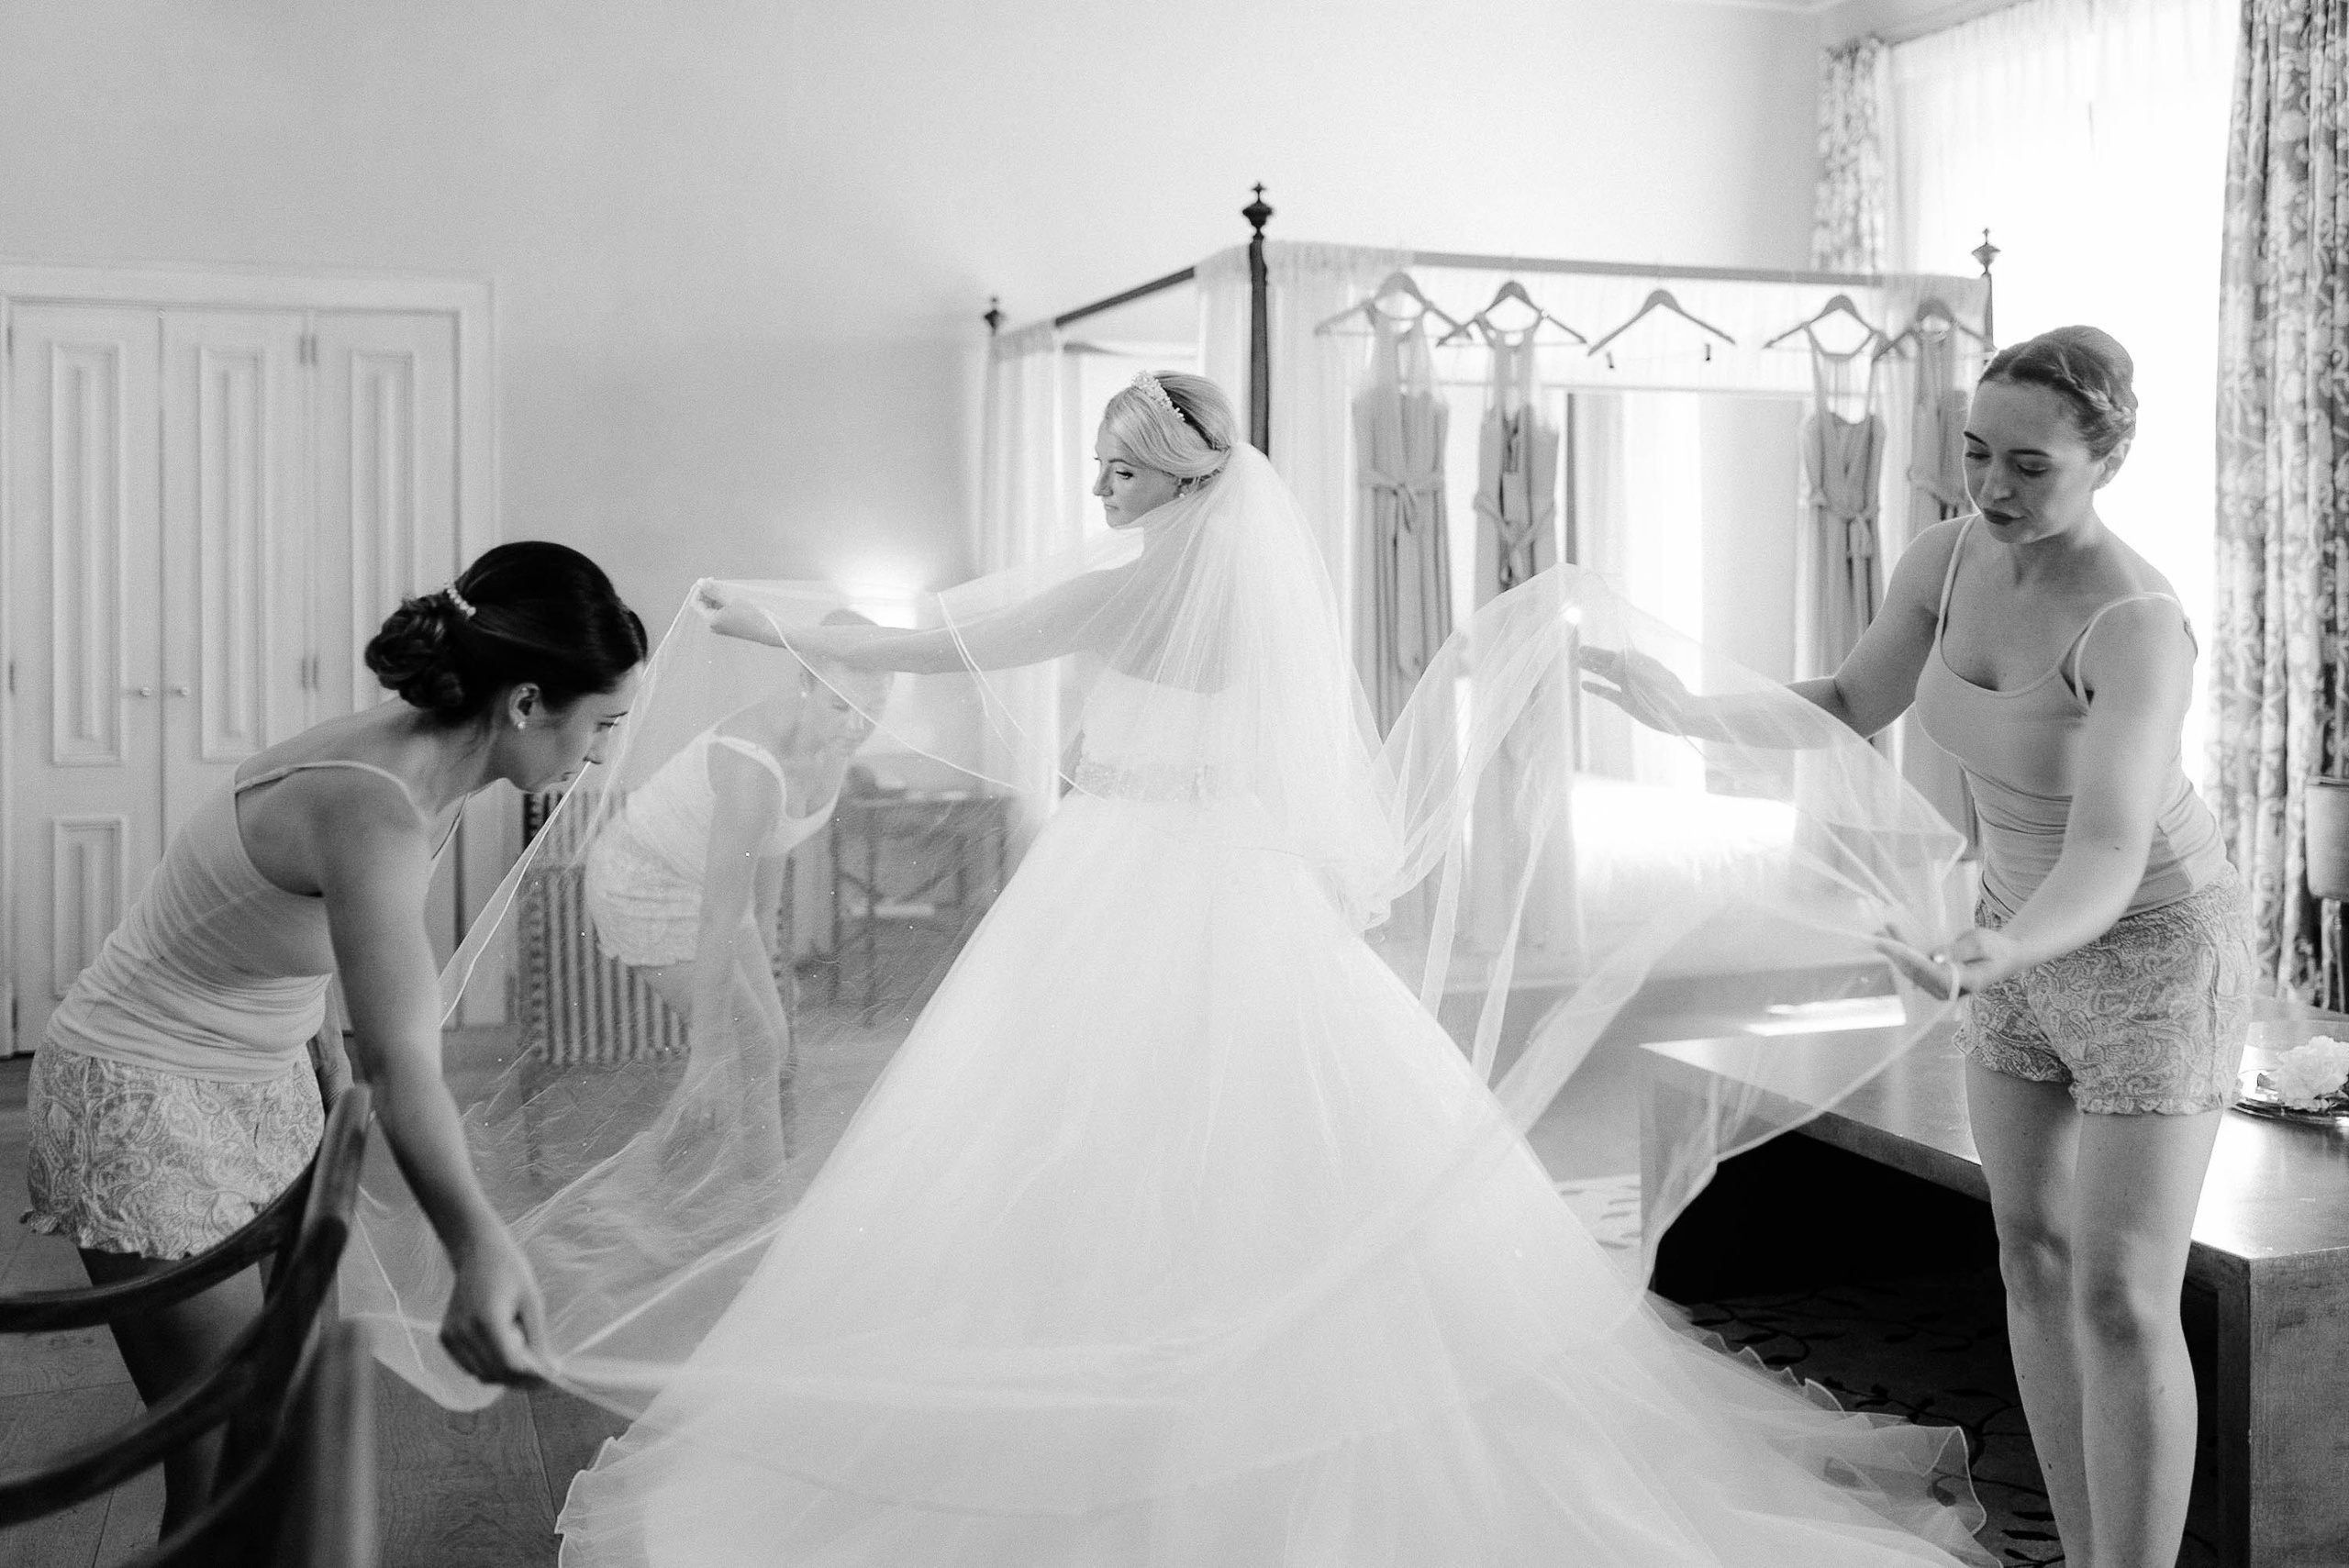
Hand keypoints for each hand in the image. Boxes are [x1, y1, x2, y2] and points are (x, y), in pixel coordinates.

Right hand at [441, 1229, 548, 1387]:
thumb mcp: (532, 1302)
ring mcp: (451, 1336)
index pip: (510, 1365)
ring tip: (523, 1355)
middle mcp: (464, 1332)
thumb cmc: (510, 1271)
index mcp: (488, 1321)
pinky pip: (469, 1366)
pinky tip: (503, 1349)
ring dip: (503, 1375)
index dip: (532, 1376)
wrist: (477, 1251)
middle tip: (543, 1373)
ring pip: (480, 1375)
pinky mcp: (445, 1338)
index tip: (551, 1377)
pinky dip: (487, 1366)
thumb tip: (549, 1370)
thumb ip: (538, 1339)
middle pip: (495, 1374)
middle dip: (521, 1380)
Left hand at [695, 580, 785, 646]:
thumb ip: (714, 590)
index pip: (696, 602)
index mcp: (710, 620)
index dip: (700, 590)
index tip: (710, 580)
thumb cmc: (750, 616)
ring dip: (717, 597)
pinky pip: (720, 612)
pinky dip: (723, 604)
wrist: (766, 630)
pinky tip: (732, 599)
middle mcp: (713, 625)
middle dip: (709, 592)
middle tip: (719, 582)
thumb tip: (700, 582)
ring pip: (713, 608)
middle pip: (704, 605)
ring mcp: (721, 627)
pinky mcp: (729, 626)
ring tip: (728, 590)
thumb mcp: (731, 599)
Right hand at [1579, 645, 1695, 734]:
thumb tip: (1613, 658)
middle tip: (1577, 652)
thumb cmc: (1666, 691)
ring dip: (1593, 670)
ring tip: (1578, 664)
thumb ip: (1631, 664)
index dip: (1600, 652)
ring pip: (1607, 676)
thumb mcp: (1648, 673)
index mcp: (1640, 664)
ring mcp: (1629, 688)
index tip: (1586, 650)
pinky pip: (1608, 693)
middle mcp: (1632, 674)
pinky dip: (1596, 689)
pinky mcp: (1627, 702)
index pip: (1616, 654)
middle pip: (1609, 663)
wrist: (1678, 713)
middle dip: (1594, 657)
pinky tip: (1584, 685)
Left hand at [1874, 925, 2021, 999]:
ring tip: (1880, 933)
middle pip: (1918, 973)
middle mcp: (1952, 990)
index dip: (1912, 960)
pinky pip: (1917, 969)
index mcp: (1967, 982)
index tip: (1894, 946)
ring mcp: (1944, 988)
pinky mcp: (1938, 982)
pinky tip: (1891, 941)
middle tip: (1879, 935)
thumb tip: (1934, 957)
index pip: (1934, 973)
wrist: (2006, 956)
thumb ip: (1957, 950)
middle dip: (1896, 953)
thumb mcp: (1981, 942)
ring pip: (1913, 971)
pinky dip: (1904, 954)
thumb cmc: (1997, 947)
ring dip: (1895, 953)